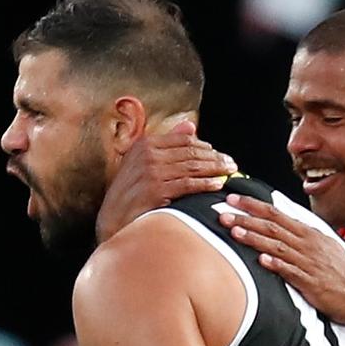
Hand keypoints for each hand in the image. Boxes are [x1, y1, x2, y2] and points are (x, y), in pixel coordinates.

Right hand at [97, 120, 237, 240]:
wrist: (112, 219)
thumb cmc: (129, 193)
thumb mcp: (142, 162)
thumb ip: (167, 143)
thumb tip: (190, 126)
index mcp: (145, 144)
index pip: (183, 140)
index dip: (205, 147)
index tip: (218, 153)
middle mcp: (147, 155)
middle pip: (191, 152)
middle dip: (215, 157)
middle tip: (231, 163)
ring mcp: (151, 172)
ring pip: (192, 167)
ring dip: (215, 169)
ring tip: (229, 171)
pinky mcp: (157, 190)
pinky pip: (188, 184)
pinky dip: (205, 184)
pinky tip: (217, 185)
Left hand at [220, 194, 344, 325]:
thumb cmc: (343, 273)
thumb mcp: (323, 247)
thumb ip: (301, 238)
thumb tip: (282, 229)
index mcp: (309, 234)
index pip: (276, 214)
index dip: (253, 206)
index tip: (233, 199)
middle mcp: (307, 244)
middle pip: (272, 226)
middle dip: (246, 218)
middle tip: (222, 212)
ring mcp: (308, 263)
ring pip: (277, 245)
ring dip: (254, 238)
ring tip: (234, 231)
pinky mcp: (311, 283)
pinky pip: (291, 271)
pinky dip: (276, 264)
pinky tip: (262, 260)